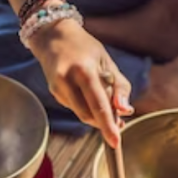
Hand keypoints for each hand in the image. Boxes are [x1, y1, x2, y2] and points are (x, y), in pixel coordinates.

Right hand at [28, 18, 133, 146]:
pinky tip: (87, 92)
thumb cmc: (85, 47)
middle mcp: (67, 80)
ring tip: (106, 102)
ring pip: (81, 113)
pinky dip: (86, 106)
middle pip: (88, 115)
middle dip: (104, 122)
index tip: (116, 141)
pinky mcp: (54, 91)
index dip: (108, 125)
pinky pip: (74, 106)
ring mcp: (57, 87)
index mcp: (83, 70)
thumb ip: (119, 86)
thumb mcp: (107, 61)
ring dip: (96, 115)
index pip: (99, 105)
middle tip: (119, 121)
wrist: (52, 35)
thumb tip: (125, 111)